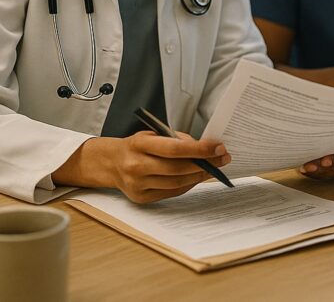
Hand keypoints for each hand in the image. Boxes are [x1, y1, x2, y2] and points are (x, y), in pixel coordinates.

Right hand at [52, 132, 230, 203]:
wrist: (110, 163)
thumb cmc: (137, 146)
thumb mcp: (152, 134)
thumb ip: (176, 140)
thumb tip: (205, 148)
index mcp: (138, 145)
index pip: (174, 149)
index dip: (199, 149)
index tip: (218, 147)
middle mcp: (136, 166)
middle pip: (178, 169)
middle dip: (205, 163)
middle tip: (223, 157)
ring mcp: (137, 185)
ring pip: (177, 183)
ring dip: (200, 175)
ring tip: (214, 167)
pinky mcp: (141, 198)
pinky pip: (172, 192)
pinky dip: (188, 184)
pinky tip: (197, 176)